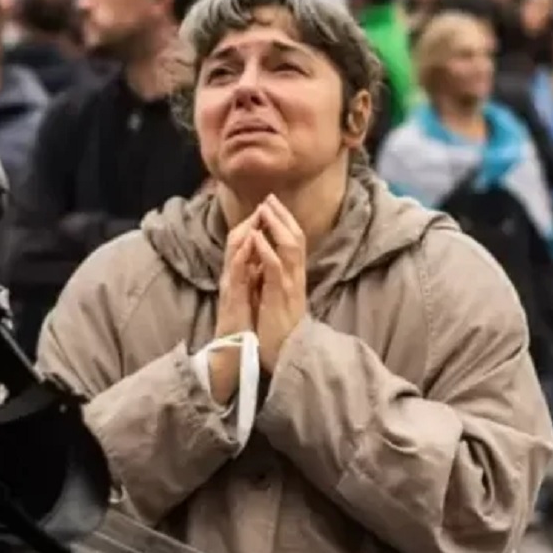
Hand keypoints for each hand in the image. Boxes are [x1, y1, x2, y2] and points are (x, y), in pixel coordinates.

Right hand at [209, 216, 261, 403]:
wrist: (233, 353)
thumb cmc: (244, 327)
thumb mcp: (252, 296)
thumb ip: (254, 277)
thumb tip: (264, 260)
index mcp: (240, 275)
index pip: (246, 243)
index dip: (257, 224)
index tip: (271, 208)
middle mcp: (232, 276)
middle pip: (237, 239)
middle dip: (251, 220)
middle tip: (265, 202)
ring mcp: (230, 285)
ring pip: (234, 251)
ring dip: (246, 231)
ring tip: (258, 214)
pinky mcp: (231, 297)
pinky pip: (236, 272)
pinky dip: (242, 255)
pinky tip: (251, 243)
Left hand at [248, 197, 308, 373]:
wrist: (282, 354)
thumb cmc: (278, 329)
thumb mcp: (276, 298)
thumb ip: (275, 279)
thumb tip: (266, 260)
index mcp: (294, 278)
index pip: (294, 242)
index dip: (285, 222)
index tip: (272, 205)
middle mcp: (296, 278)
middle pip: (295, 238)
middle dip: (282, 216)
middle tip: (270, 197)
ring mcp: (290, 286)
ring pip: (289, 248)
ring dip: (276, 226)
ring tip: (264, 209)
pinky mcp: (280, 297)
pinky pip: (275, 268)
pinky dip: (265, 250)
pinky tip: (256, 236)